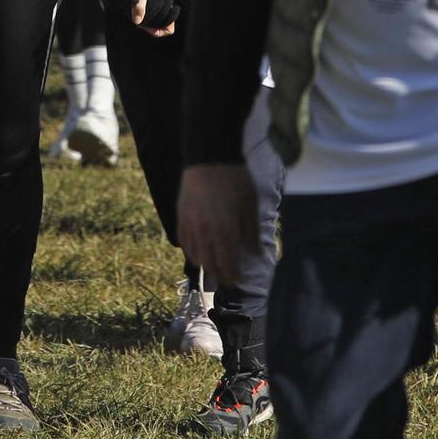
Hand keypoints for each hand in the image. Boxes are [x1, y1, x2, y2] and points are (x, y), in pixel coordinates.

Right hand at [177, 163, 257, 285]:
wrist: (210, 158)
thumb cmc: (236, 181)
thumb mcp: (250, 206)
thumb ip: (251, 233)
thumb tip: (256, 255)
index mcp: (225, 231)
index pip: (227, 264)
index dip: (232, 276)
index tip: (238, 280)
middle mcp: (205, 232)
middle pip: (210, 264)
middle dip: (219, 274)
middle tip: (228, 278)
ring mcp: (191, 225)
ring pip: (195, 255)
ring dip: (205, 264)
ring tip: (214, 266)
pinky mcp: (181, 216)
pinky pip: (183, 241)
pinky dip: (191, 250)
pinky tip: (197, 252)